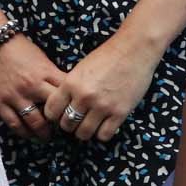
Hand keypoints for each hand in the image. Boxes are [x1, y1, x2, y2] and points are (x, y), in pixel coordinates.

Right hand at [0, 33, 65, 139]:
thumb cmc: (20, 48)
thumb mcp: (42, 59)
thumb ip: (52, 75)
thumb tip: (66, 91)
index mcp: (45, 73)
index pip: (65, 94)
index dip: (72, 105)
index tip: (74, 112)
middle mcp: (32, 86)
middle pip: (53, 111)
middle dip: (60, 122)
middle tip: (62, 128)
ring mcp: (15, 95)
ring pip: (34, 122)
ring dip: (43, 132)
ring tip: (46, 136)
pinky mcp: (1, 102)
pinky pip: (14, 123)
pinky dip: (23, 132)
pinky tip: (29, 134)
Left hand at [42, 33, 162, 144]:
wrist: (135, 49)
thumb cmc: (107, 56)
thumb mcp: (81, 68)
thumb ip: (70, 87)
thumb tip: (62, 107)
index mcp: (71, 83)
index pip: (51, 112)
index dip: (55, 116)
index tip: (62, 114)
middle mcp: (84, 96)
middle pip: (67, 125)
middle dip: (70, 125)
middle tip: (78, 120)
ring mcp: (102, 106)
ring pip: (83, 134)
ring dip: (85, 131)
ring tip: (91, 123)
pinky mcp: (119, 112)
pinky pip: (104, 135)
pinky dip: (102, 133)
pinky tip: (105, 124)